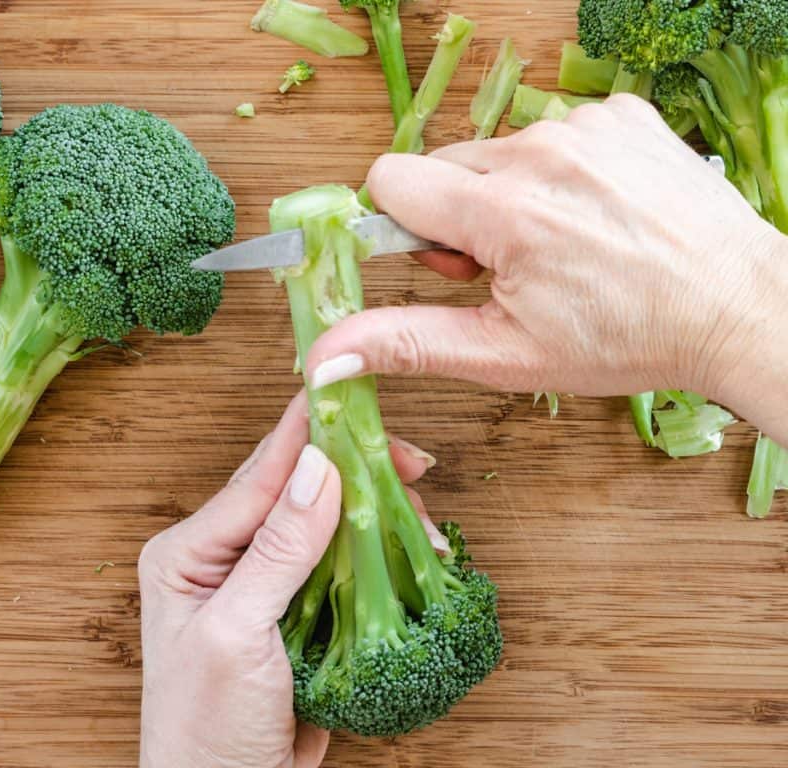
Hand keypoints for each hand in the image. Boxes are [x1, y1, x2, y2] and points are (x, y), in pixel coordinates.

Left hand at [138, 394, 440, 767]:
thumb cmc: (205, 731)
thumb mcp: (234, 635)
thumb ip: (277, 550)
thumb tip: (318, 468)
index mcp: (189, 550)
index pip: (258, 476)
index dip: (310, 435)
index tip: (353, 395)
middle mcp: (224, 557)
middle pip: (298, 493)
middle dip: (357, 475)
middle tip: (414, 467)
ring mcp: (264, 585)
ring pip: (328, 528)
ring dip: (375, 518)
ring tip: (420, 524)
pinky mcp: (299, 614)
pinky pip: (343, 570)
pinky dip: (378, 558)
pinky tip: (409, 553)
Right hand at [304, 95, 787, 424]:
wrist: (737, 307)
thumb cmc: (631, 337)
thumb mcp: (506, 355)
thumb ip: (406, 343)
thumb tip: (325, 357)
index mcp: (503, 211)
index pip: (391, 177)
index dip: (405, 225)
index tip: (443, 259)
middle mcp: (540, 151)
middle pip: (445, 167)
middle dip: (461, 218)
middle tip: (510, 267)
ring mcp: (586, 126)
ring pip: (499, 151)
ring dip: (510, 195)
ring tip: (561, 244)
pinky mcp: (621, 115)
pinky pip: (554, 134)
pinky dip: (560, 172)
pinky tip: (595, 213)